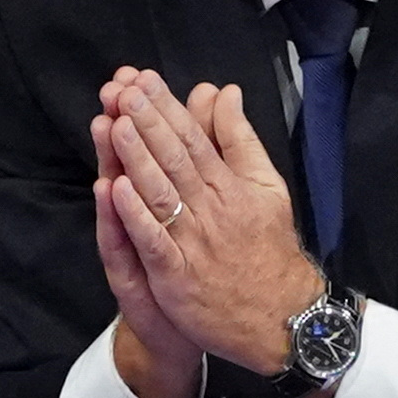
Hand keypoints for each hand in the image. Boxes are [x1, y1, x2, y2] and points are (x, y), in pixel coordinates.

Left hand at [97, 76, 322, 381]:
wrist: (282, 317)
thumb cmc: (269, 247)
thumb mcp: (266, 186)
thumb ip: (239, 139)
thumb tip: (224, 92)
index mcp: (230, 185)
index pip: (193, 139)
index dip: (167, 108)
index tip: (144, 80)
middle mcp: (211, 210)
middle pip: (175, 159)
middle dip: (148, 123)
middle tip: (124, 91)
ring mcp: (194, 244)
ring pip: (161, 195)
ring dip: (137, 159)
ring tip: (116, 125)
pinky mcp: (178, 278)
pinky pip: (154, 243)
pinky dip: (136, 217)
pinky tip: (116, 191)